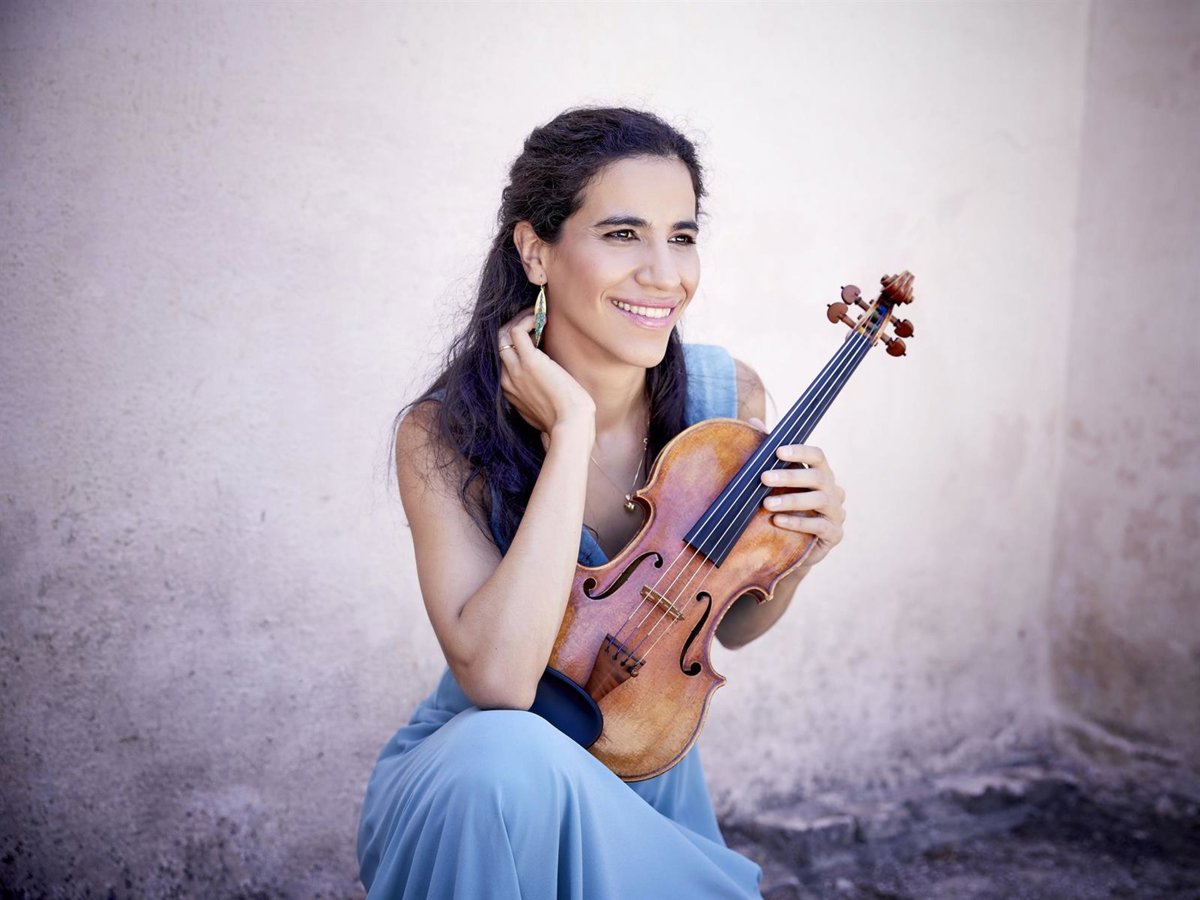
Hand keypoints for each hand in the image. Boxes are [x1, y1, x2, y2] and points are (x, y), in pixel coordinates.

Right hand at [497, 308, 594, 435]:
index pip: (503, 358)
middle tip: (533, 319)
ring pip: (503, 335)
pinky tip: (540, 318)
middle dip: (514, 327)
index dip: (516, 342)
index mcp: (509, 390)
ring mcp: (515, 370)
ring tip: (537, 314)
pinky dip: (526, 320)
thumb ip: (537, 393)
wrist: (571, 424)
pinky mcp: (529, 362)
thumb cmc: (564, 418)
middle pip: (499, 343)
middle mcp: (507, 379)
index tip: (534, 334)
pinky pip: (517, 331)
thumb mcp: (543, 407)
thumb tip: (546, 381)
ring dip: (519, 320)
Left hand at [749, 417, 845, 568]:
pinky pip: (820, 526)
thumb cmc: (787, 507)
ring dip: (791, 500)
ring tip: (767, 504)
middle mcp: (833, 490)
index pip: (818, 455)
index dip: (800, 451)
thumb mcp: (777, 481)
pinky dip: (798, 522)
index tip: (777, 451)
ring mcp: (836, 512)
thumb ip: (769, 453)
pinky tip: (778, 522)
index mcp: (821, 473)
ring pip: (819, 500)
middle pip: (818, 477)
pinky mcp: (835, 534)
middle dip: (789, 476)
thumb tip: (753, 420)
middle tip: (763, 477)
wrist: (796, 547)